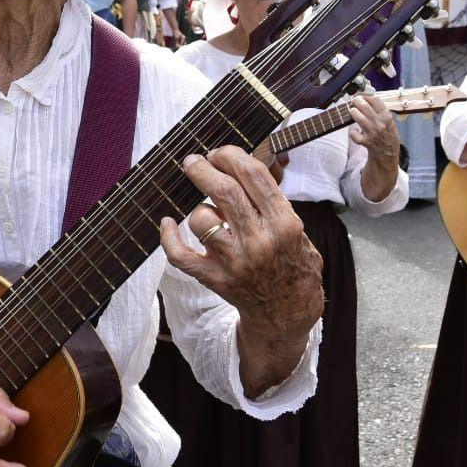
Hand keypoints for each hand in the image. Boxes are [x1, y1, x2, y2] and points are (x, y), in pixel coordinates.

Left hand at [158, 147, 323, 395]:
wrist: (288, 314)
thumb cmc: (293, 264)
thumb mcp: (300, 230)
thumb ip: (273, 203)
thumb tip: (241, 166)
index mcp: (284, 224)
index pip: (254, 176)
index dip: (232, 156)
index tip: (220, 152)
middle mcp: (259, 241)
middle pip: (224, 191)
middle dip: (204, 168)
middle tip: (194, 161)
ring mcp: (235, 262)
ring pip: (201, 219)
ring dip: (198, 208)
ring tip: (208, 211)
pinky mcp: (215, 279)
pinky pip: (181, 256)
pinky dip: (168, 238)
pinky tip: (167, 223)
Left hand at [347, 94, 399, 156]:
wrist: (388, 152)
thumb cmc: (388, 134)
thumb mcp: (389, 120)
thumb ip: (380, 111)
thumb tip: (368, 98)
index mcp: (386, 117)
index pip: (375, 100)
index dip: (367, 96)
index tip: (362, 95)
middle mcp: (379, 123)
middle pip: (364, 106)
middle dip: (357, 101)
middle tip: (354, 100)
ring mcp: (372, 132)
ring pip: (358, 117)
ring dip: (353, 112)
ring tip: (353, 111)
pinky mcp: (365, 141)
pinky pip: (353, 133)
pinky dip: (352, 131)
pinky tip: (355, 131)